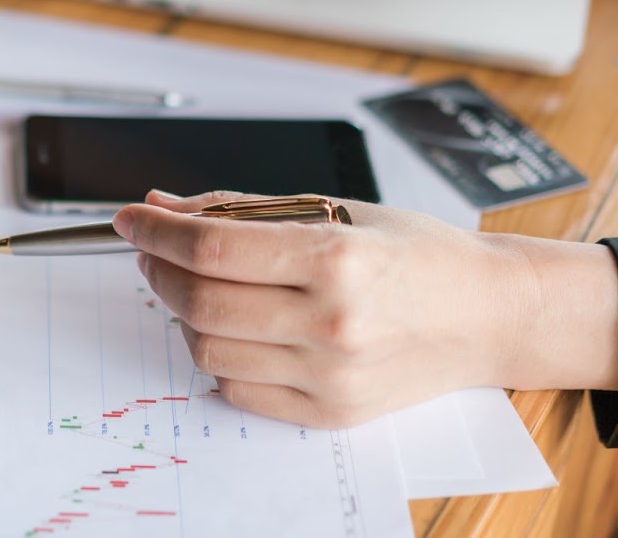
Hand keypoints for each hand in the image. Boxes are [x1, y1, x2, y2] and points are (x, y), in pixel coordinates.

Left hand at [113, 190, 617, 428]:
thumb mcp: (334, 209)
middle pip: (200, 302)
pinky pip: (239, 389)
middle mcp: (332, 322)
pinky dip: (215, 356)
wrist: (487, 313)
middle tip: (150, 250)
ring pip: (209, 350)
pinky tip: (226, 326)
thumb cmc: (415, 252)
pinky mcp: (331, 412)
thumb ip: (243, 210)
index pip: (211, 248)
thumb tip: (164, 204)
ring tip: (191, 286)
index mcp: (335, 257)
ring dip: (181, 314)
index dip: (155, 232)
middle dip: (158, 271)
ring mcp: (331, 375)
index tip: (130, 219)